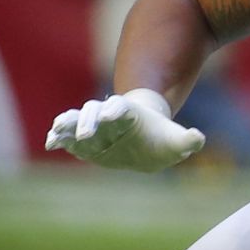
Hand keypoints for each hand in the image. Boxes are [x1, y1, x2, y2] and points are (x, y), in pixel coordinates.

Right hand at [44, 88, 204, 172]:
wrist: (146, 140)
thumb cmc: (161, 138)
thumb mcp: (176, 142)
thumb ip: (187, 140)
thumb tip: (198, 138)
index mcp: (130, 113)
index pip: (120, 106)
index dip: (114, 109)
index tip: (109, 116)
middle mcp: (108, 116)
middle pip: (94, 110)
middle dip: (87, 120)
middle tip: (83, 135)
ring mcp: (94, 126)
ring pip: (76, 119)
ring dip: (66, 124)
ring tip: (56, 132)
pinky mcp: (83, 140)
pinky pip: (67, 135)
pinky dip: (58, 136)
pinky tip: (50, 142)